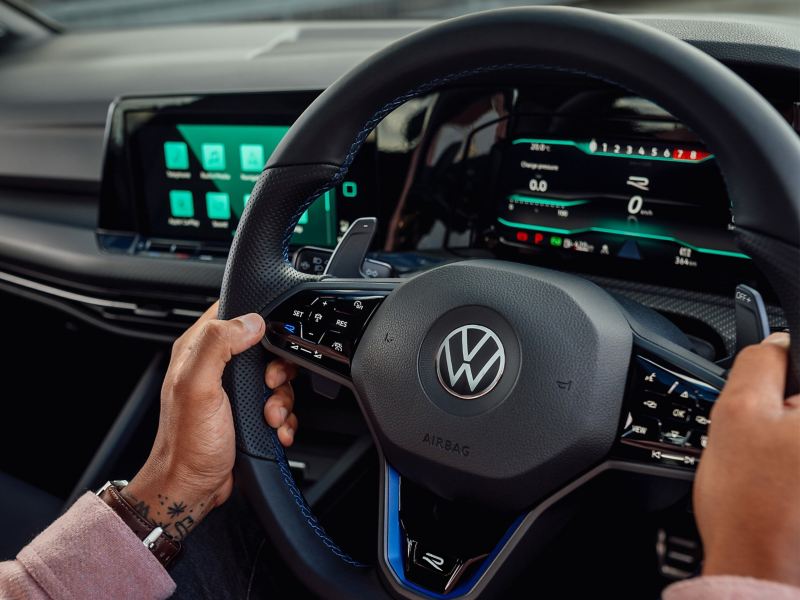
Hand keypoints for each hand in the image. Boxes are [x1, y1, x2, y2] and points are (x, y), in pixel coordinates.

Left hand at [121, 303, 297, 539]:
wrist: (191, 488)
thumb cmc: (186, 443)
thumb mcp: (197, 386)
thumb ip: (218, 345)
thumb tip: (251, 321)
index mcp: (197, 349)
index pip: (232, 312)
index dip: (256, 322)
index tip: (265, 346)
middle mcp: (215, 366)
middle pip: (264, 347)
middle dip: (277, 369)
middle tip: (268, 387)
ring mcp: (233, 391)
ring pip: (276, 377)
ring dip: (282, 399)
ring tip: (270, 417)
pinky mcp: (247, 412)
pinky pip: (278, 403)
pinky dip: (284, 417)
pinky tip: (275, 429)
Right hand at [694, 332, 799, 585]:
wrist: (763, 574)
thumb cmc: (752, 504)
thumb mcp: (737, 411)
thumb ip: (761, 360)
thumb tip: (778, 341)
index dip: (782, 371)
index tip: (767, 388)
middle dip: (788, 409)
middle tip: (763, 440)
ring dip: (792, 440)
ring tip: (772, 471)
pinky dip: (796, 467)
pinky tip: (785, 489)